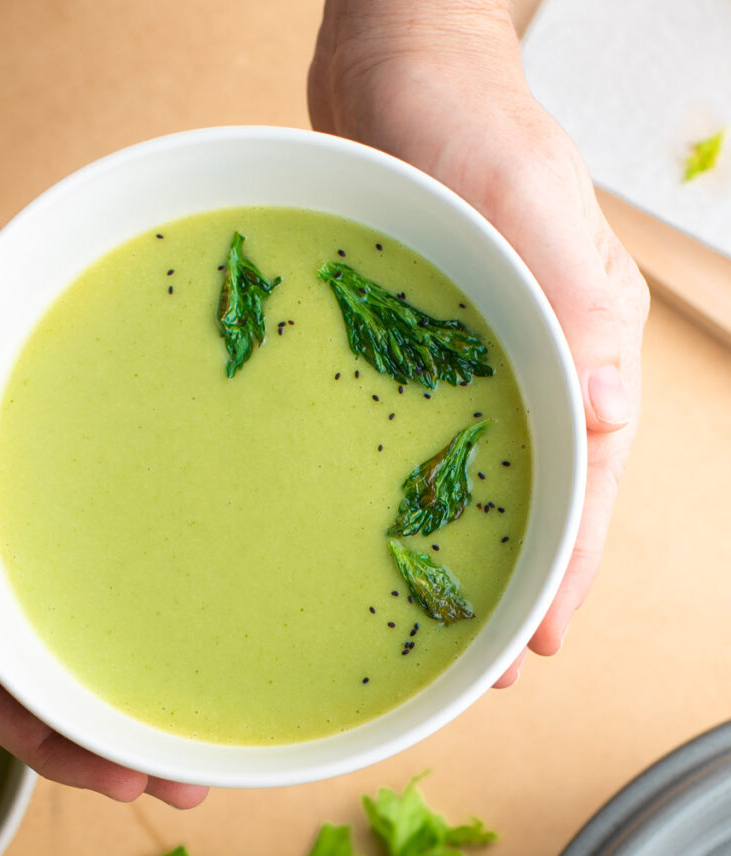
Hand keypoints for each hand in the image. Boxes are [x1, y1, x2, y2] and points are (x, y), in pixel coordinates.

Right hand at [0, 0, 205, 806]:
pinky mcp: (50, 451)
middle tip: (194, 771)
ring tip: (211, 702)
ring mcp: (12, 500)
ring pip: (77, 604)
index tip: (126, 778)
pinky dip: (139, 567)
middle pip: (44, 659)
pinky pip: (95, 526)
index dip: (48, 739)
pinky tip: (197, 581)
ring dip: (136, 657)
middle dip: (110, 724)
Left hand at [309, 0, 647, 686]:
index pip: (590, 481)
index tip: (535, 646)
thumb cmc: (469, 120)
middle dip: (512, 580)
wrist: (394, 67)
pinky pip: (418, 433)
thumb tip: (610, 420)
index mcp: (582, 341)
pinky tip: (375, 523)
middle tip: (475, 658)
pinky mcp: (413, 343)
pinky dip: (408, 487)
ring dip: (460, 546)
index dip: (566, 570)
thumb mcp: (525, 201)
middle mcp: (535, 360)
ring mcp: (473, 356)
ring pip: (480, 473)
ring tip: (427, 614)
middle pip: (537, 494)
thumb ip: (569, 304)